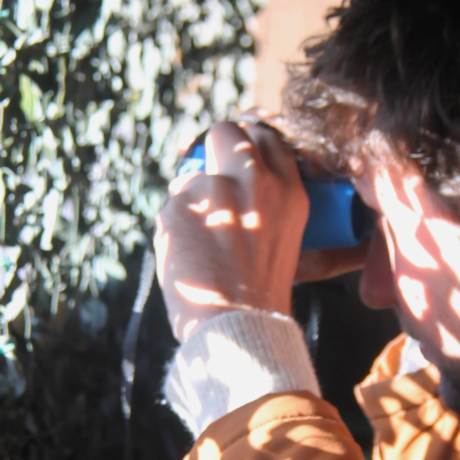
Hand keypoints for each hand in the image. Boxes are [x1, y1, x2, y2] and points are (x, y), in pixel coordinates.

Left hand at [155, 121, 309, 341]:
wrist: (237, 327)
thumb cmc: (260, 296)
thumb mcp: (284, 238)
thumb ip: (264, 203)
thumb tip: (228, 178)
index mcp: (289, 193)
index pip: (268, 138)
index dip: (250, 142)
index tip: (240, 155)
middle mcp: (255, 182)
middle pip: (228, 132)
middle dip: (216, 146)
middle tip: (211, 174)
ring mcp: (215, 191)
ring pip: (190, 176)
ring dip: (191, 201)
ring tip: (202, 243)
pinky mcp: (179, 206)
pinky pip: (170, 206)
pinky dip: (174, 228)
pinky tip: (187, 256)